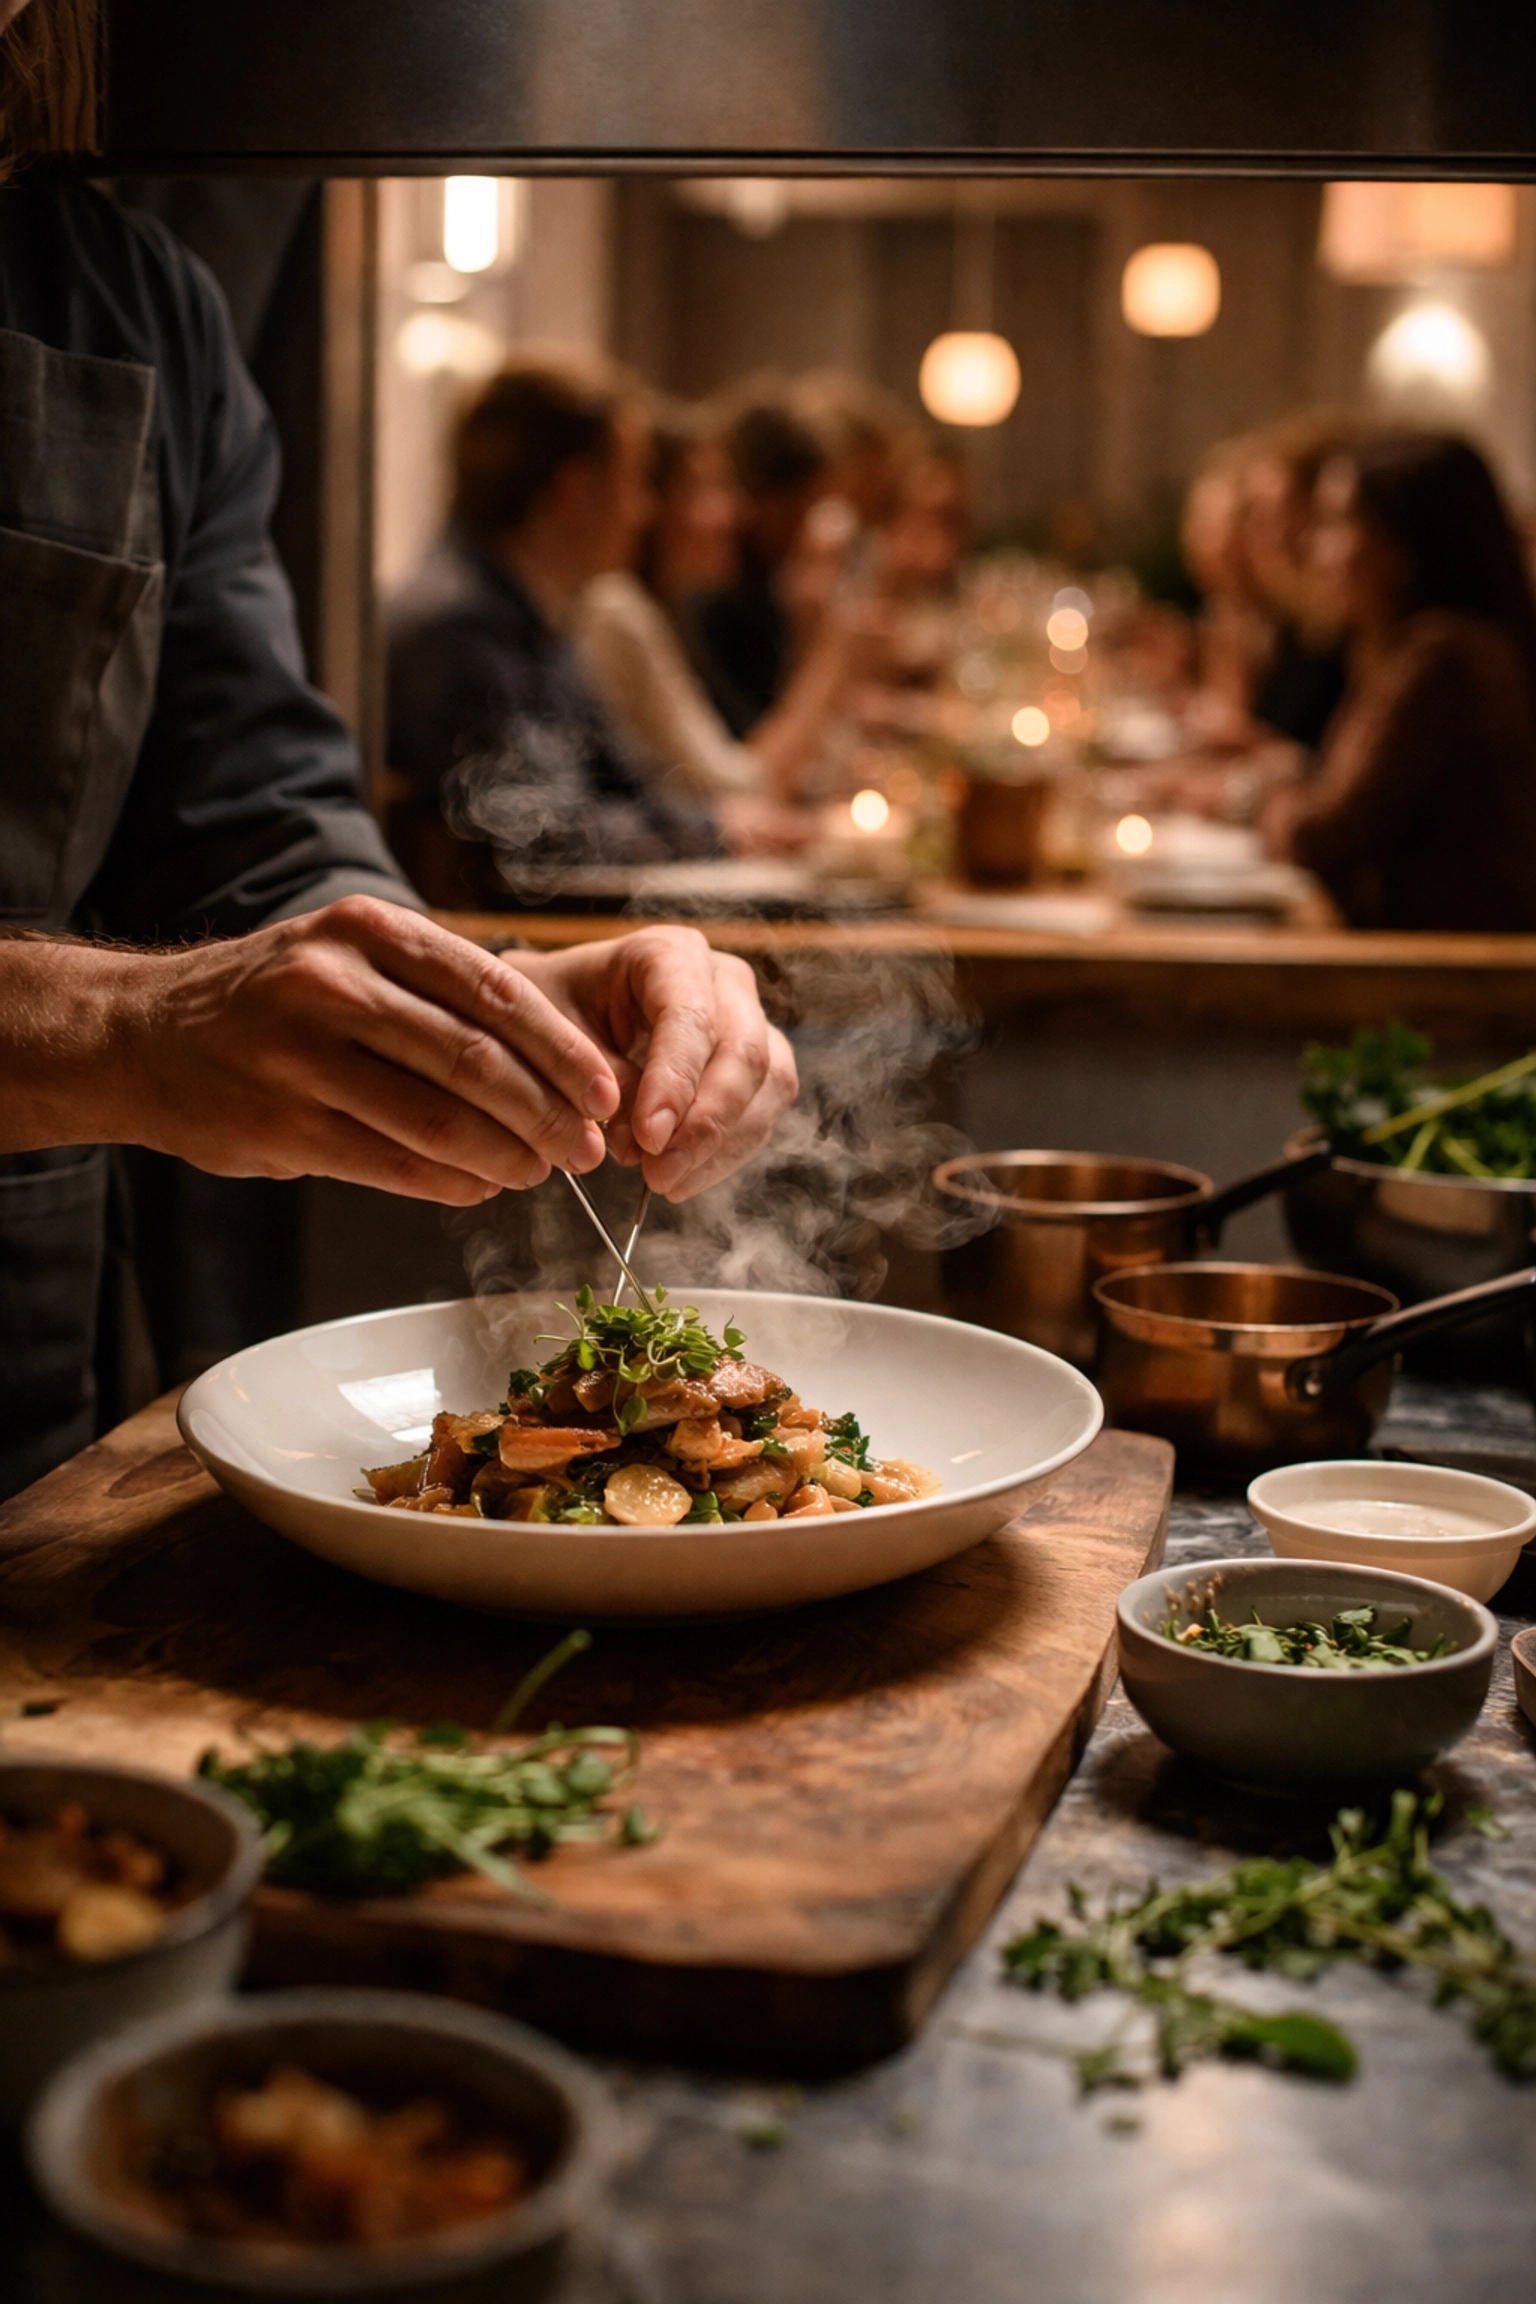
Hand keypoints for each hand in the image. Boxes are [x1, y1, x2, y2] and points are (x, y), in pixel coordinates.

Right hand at [3, 898, 622, 1203]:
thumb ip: (435, 991)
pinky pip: (392, 1163)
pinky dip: (450, 1183)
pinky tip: (479, 1188)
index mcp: (365, 930)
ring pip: (437, 1118)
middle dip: (546, 1112)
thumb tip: (554, 1061)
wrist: (142, 1036)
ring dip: (505, 1155)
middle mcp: (330, 983)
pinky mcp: (279, 1125)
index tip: (605, 1091)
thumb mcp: (348, 955)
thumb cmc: (273, 1001)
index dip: (562, 1050)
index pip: (495, 991)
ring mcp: (298, 1056)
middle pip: (475, 1059)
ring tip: (538, 1173)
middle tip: (586, 1148)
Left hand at [513, 926, 797, 1199]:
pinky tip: (681, 1180)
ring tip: (665, 1182)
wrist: (561, 1015)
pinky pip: (761, 1114)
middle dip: (706, 1123)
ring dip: (721, 1145)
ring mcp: (748, 1022)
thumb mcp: (554, 1034)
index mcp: (669, 954)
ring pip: (768, 1086)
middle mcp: (722, 981)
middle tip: (659, 1175)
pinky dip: (724, 1154)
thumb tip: (643, 1138)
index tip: (649, 1138)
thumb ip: (599, 1078)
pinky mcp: (756, 1068)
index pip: (691, 1018)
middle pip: (745, 1052)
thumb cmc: (554, 1014)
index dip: (676, 1082)